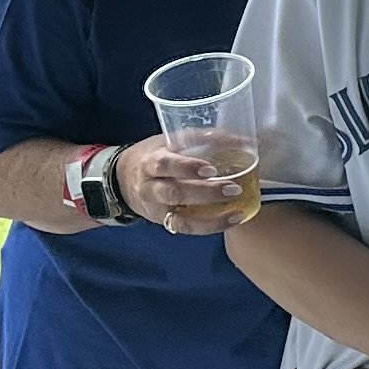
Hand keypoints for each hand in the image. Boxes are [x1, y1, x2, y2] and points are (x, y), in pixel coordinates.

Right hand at [113, 135, 250, 234]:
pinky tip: (232, 220)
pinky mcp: (165, 222)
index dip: (187, 168)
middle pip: (174, 193)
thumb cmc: (156, 154)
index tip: (211, 169)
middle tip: (234, 189)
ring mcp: (157, 209)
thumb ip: (203, 139)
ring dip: (211, 219)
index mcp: (151, 162)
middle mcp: (151, 188)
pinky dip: (210, 227)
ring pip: (180, 219)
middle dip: (205, 193)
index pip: (166, 165)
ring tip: (237, 213)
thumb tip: (246, 140)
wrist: (122, 180)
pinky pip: (187, 229)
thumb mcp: (170, 141)